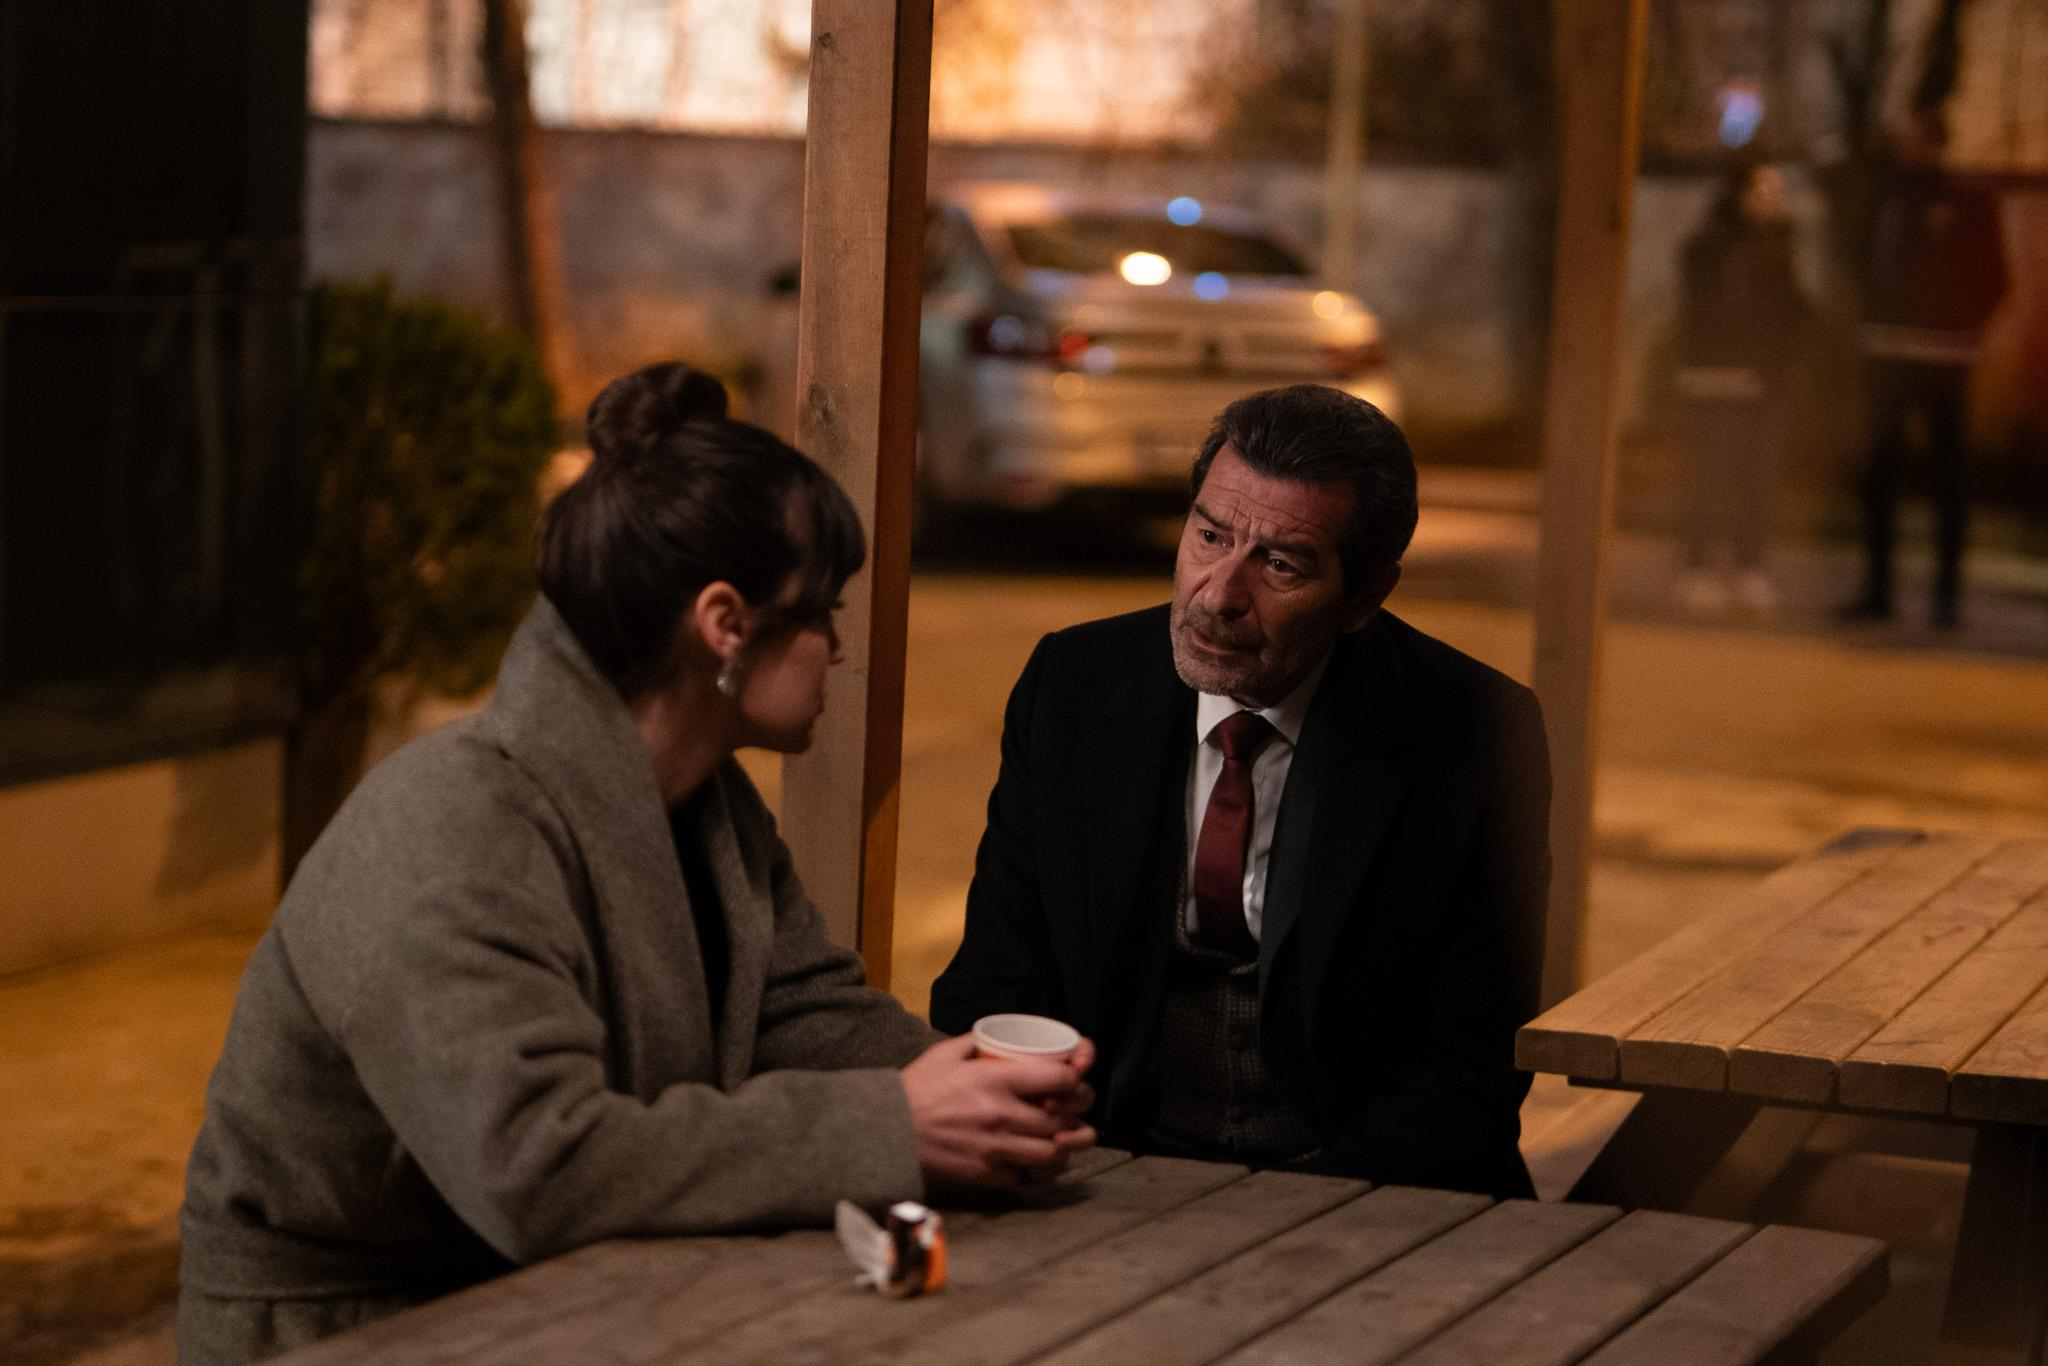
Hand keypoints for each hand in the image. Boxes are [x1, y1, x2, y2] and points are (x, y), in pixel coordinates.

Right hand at [900, 1035, 1096, 1188]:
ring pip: (1054, 1154)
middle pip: (1064, 1121)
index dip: (1076, 1082)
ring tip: (1070, 1137)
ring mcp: (996, 1149)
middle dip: (1080, 1115)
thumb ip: (979, 1042)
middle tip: (1079, 1111)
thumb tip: (1002, 1036)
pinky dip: (1041, 1170)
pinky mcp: (987, 1175)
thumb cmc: (917, 1089)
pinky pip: (1028, 1177)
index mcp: (996, 1080)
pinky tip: (1041, 1160)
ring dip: (1068, 1146)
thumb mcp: (946, 1053)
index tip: (1074, 1082)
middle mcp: (1002, 1116)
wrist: (887, 1132)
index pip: (1060, 1081)